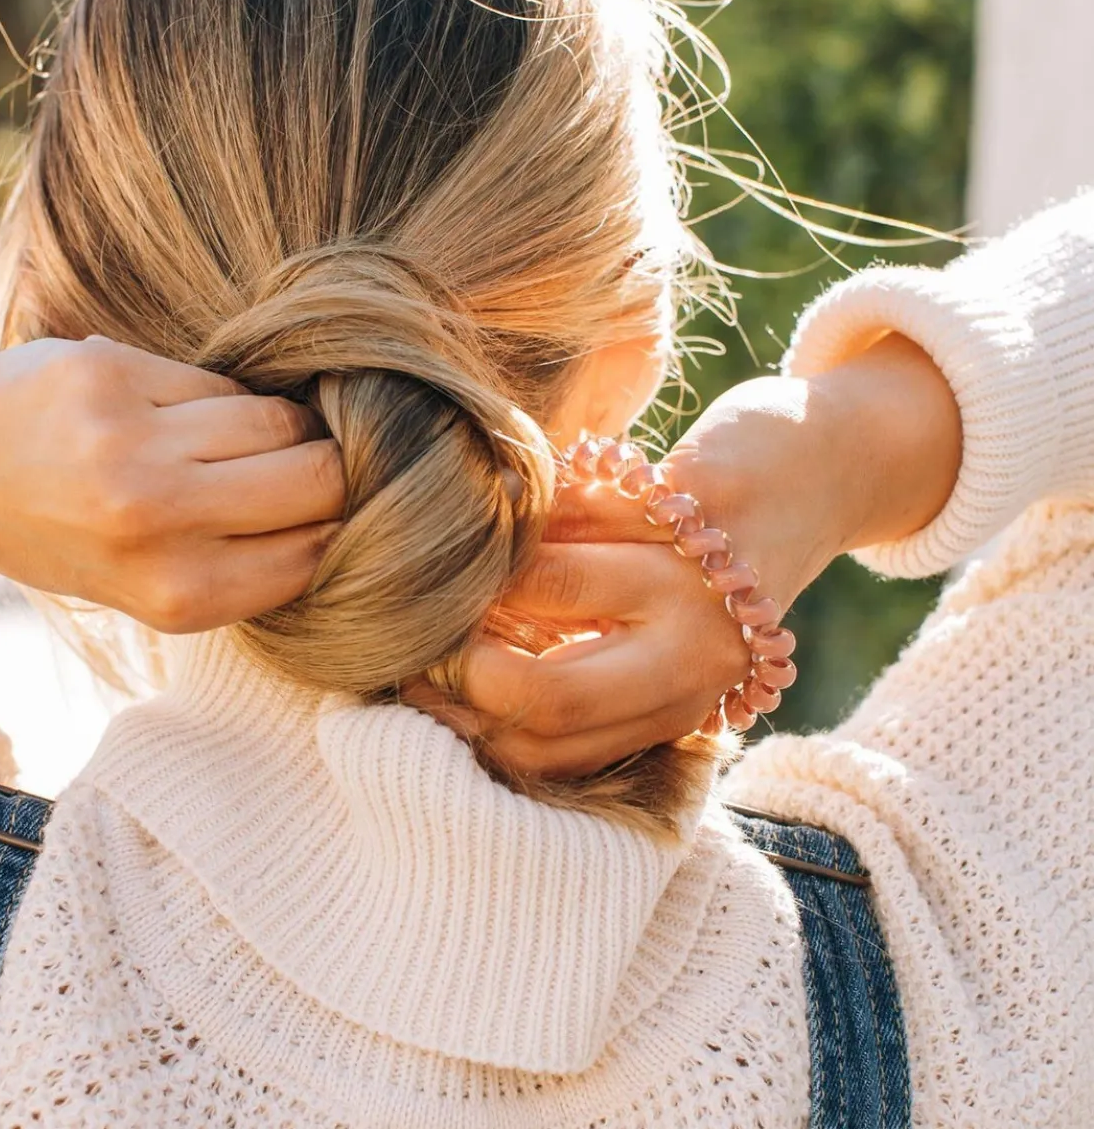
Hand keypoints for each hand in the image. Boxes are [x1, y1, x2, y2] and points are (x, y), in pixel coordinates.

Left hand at [0, 336, 344, 629]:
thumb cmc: (72, 534)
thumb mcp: (154, 585)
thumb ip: (246, 561)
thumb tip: (354, 504)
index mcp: (176, 595)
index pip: (322, 548)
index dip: (340, 520)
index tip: (329, 506)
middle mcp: (155, 521)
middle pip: (320, 478)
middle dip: (329, 467)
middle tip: (303, 464)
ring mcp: (132, 444)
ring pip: (280, 421)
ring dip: (278, 427)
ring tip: (240, 438)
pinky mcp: (113, 374)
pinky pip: (223, 382)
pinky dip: (221, 397)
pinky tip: (188, 410)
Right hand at [410, 334, 960, 776]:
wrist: (808, 475)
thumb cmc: (701, 567)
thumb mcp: (654, 641)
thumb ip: (574, 668)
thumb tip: (444, 679)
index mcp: (674, 706)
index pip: (550, 750)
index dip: (466, 722)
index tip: (417, 683)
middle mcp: (694, 660)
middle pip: (552, 693)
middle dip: (466, 657)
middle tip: (430, 621)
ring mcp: (702, 582)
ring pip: (554, 582)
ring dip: (495, 561)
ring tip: (470, 548)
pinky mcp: (703, 502)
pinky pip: (583, 503)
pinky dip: (538, 498)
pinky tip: (523, 497)